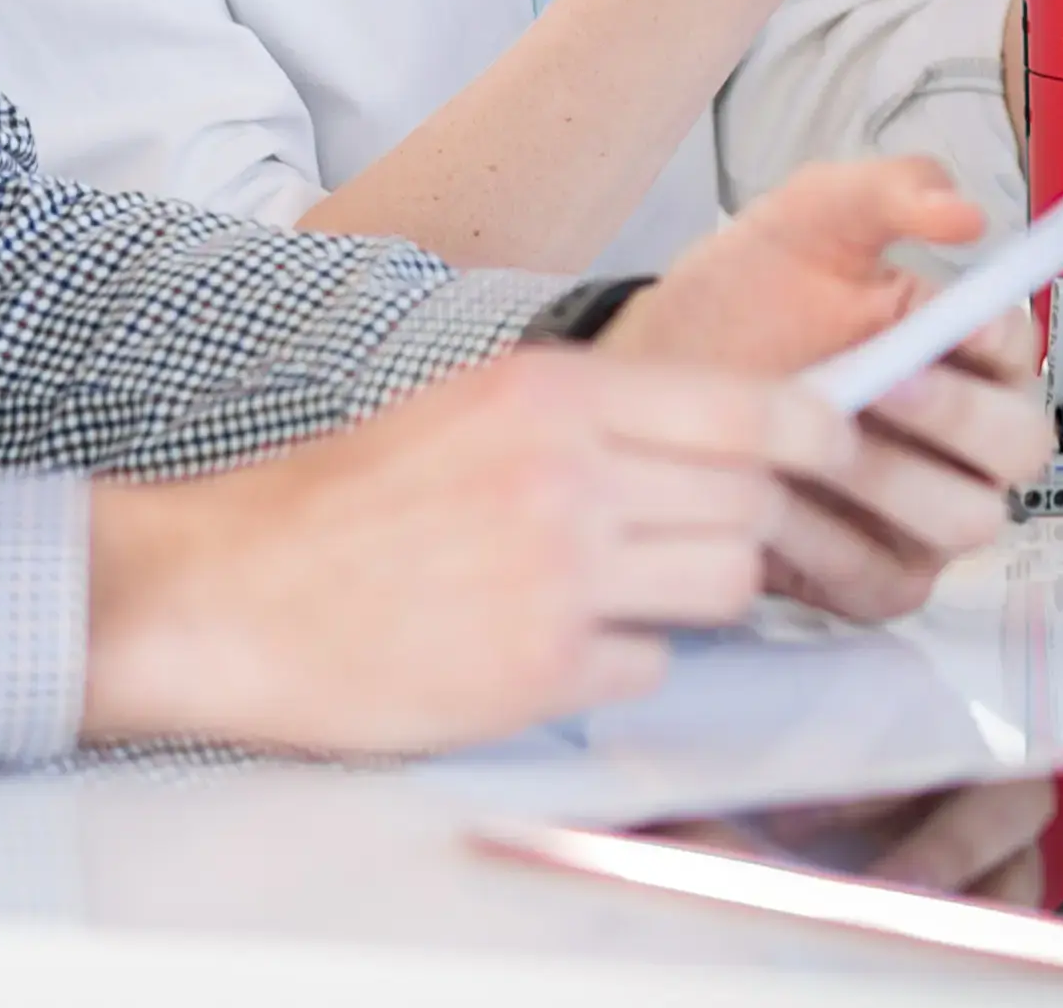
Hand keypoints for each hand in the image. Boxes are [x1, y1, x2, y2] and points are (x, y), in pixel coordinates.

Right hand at [78, 345, 842, 750]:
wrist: (226, 594)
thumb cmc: (341, 503)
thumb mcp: (474, 408)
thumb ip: (594, 415)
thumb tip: (722, 428)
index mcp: (554, 392)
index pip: (753, 407)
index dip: (818, 433)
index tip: (836, 448)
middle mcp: (570, 474)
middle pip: (755, 500)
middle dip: (743, 523)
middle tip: (693, 536)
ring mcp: (560, 576)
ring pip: (726, 584)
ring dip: (690, 594)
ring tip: (616, 592)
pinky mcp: (540, 670)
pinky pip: (650, 667)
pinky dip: (618, 663)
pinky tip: (549, 646)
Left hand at [616, 156, 1056, 618]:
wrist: (653, 377)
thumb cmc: (739, 302)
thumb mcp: (802, 222)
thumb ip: (885, 193)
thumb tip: (963, 210)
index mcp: (962, 349)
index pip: (1021, 347)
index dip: (998, 336)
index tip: (951, 320)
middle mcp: (960, 440)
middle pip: (1019, 445)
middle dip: (957, 416)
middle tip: (880, 383)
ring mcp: (923, 517)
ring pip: (965, 521)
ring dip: (890, 479)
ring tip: (810, 442)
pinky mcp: (873, 580)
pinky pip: (884, 579)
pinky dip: (831, 542)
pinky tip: (775, 499)